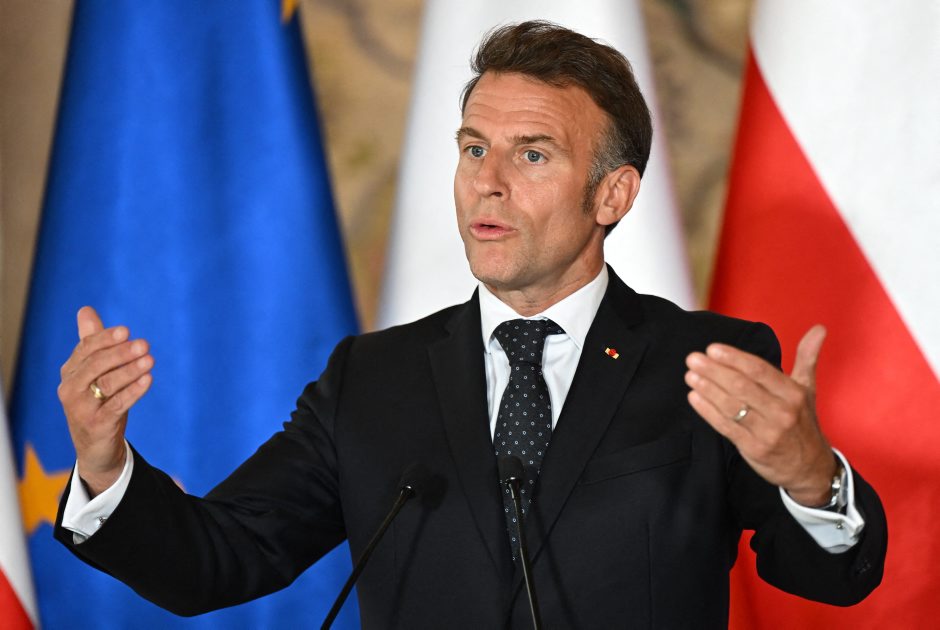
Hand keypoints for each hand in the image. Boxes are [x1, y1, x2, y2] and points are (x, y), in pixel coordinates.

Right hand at [57, 306, 153, 495]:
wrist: (96, 446)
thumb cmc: (97, 402)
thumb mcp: (94, 372)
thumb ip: (92, 342)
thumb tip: (85, 310)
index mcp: (70, 372)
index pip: (86, 349)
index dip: (106, 339)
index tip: (126, 331)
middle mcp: (71, 389)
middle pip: (96, 365)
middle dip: (120, 353)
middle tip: (144, 344)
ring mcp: (82, 408)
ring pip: (107, 384)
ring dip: (130, 370)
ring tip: (150, 359)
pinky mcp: (97, 425)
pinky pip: (117, 405)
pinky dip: (133, 391)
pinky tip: (148, 380)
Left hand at [684, 325, 836, 506]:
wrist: (809, 467)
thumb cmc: (802, 421)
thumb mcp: (808, 389)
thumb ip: (807, 357)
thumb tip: (819, 327)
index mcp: (793, 393)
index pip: (759, 370)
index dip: (734, 358)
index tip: (712, 348)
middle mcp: (782, 412)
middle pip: (741, 386)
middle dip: (714, 371)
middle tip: (693, 359)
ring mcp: (767, 432)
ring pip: (731, 406)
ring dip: (707, 389)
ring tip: (690, 375)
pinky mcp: (753, 448)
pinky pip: (725, 426)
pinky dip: (707, 411)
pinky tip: (694, 397)